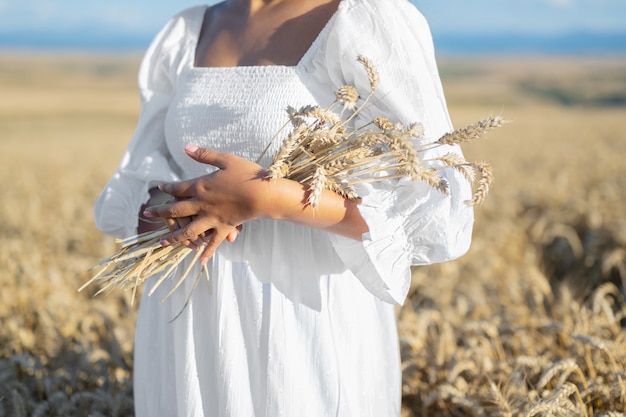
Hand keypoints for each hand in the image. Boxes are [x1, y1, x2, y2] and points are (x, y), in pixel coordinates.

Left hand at [143, 144, 268, 262]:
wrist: (263, 194)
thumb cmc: (247, 174)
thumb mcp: (226, 160)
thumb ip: (205, 155)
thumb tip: (186, 147)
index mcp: (200, 186)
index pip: (178, 188)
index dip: (168, 187)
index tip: (160, 187)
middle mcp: (202, 204)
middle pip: (175, 210)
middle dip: (160, 212)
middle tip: (147, 214)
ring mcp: (212, 218)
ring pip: (188, 230)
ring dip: (174, 237)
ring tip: (162, 242)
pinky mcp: (224, 228)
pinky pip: (213, 242)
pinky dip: (207, 252)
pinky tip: (200, 262)